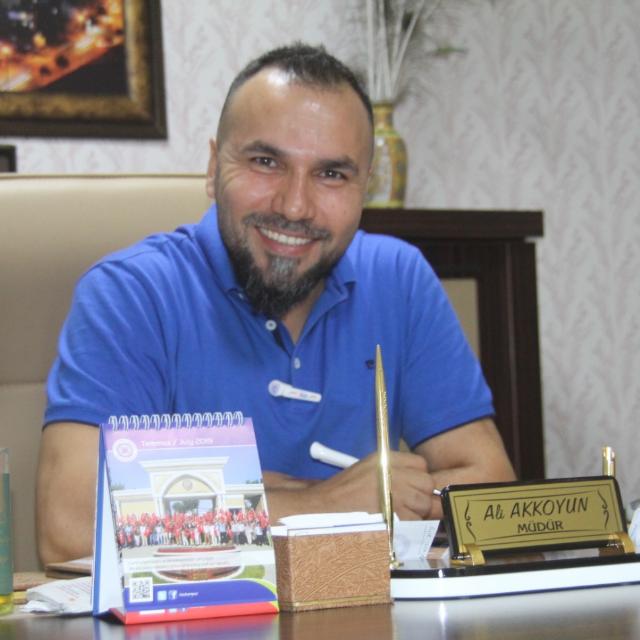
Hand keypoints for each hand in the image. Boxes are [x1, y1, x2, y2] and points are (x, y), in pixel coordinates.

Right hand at [312, 451, 435, 519]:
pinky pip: (414, 523)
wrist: (324, 508)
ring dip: (416, 513)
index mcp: (386, 459)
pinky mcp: (394, 518)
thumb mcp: (370, 468)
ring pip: (423, 506)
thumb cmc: (346, 490)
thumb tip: (422, 483)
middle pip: (427, 484)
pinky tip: (393, 525)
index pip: (421, 464)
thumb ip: (396, 471)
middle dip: (422, 495)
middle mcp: (393, 474)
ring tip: (397, 515)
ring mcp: (395, 496)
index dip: (419, 477)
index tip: (413, 486)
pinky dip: (408, 527)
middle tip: (408, 504)